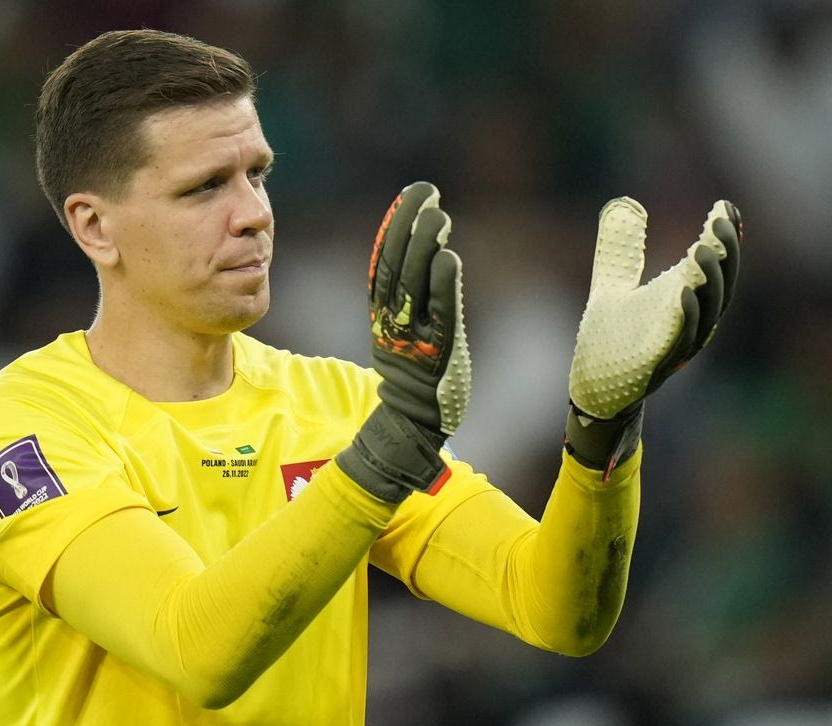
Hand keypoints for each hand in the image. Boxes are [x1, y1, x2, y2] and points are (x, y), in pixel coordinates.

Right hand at [336, 182, 471, 500]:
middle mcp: (394, 323)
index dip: (395, 228)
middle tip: (425, 191)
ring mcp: (413, 339)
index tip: (410, 197)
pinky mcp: (436, 356)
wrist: (413, 427)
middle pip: (397, 267)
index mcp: (383, 316)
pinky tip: (448, 257)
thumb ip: (411, 297)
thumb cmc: (418, 378)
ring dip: (424, 248)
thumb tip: (430, 250)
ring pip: (413, 287)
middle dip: (409, 226)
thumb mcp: (407, 333)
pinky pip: (438, 316)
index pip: (385, 263)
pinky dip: (441, 286)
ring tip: (437, 214)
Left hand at [565, 197, 741, 476]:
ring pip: (708, 314)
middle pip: (721, 287)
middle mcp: (689, 326)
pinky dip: (687, 317)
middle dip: (726, 254)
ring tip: (703, 249)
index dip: (725, 240)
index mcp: (684, 304)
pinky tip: (683, 292)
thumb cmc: (608, 341)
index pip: (714, 269)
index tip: (726, 207)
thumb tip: (624, 207)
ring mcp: (677, 347)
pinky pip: (680, 341)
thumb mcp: (611, 286)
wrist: (592, 390)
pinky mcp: (658, 367)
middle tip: (718, 222)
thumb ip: (620, 250)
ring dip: (709, 282)